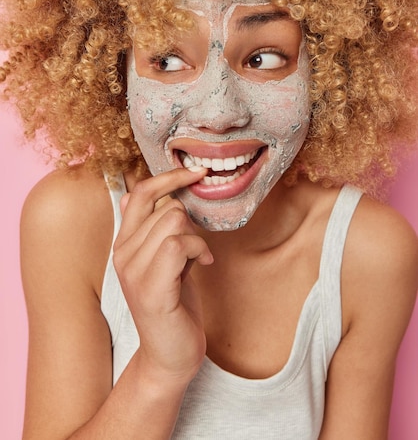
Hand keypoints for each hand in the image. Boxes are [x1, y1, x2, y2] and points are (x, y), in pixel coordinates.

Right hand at [113, 167, 212, 383]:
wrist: (170, 355)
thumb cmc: (173, 304)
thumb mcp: (163, 259)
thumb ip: (153, 228)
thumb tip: (131, 193)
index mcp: (124, 243)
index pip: (139, 192)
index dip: (168, 177)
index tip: (195, 173)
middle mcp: (123, 253)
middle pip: (165, 205)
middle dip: (190, 221)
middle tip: (195, 247)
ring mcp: (134, 271)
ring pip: (173, 220)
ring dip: (196, 238)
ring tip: (197, 259)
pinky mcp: (151, 288)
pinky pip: (178, 244)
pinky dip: (198, 250)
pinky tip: (202, 266)